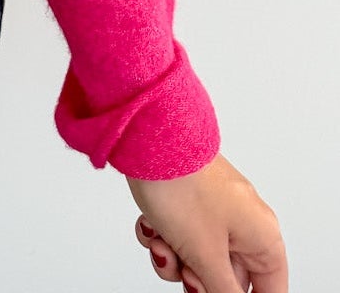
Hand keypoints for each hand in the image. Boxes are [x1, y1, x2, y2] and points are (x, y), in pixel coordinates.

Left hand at [128, 152, 285, 290]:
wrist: (147, 139)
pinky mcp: (189, 201)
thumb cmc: (184, 186)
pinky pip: (180, 236)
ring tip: (162, 243)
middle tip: (184, 271)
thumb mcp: (207, 255)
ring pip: (198, 258)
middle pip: (227, 278)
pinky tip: (152, 226)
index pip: (270, 289)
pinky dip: (163, 236)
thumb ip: (224, 292)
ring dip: (174, 259)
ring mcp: (214, 211)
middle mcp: (243, 223)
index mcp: (263, 236)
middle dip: (197, 279)